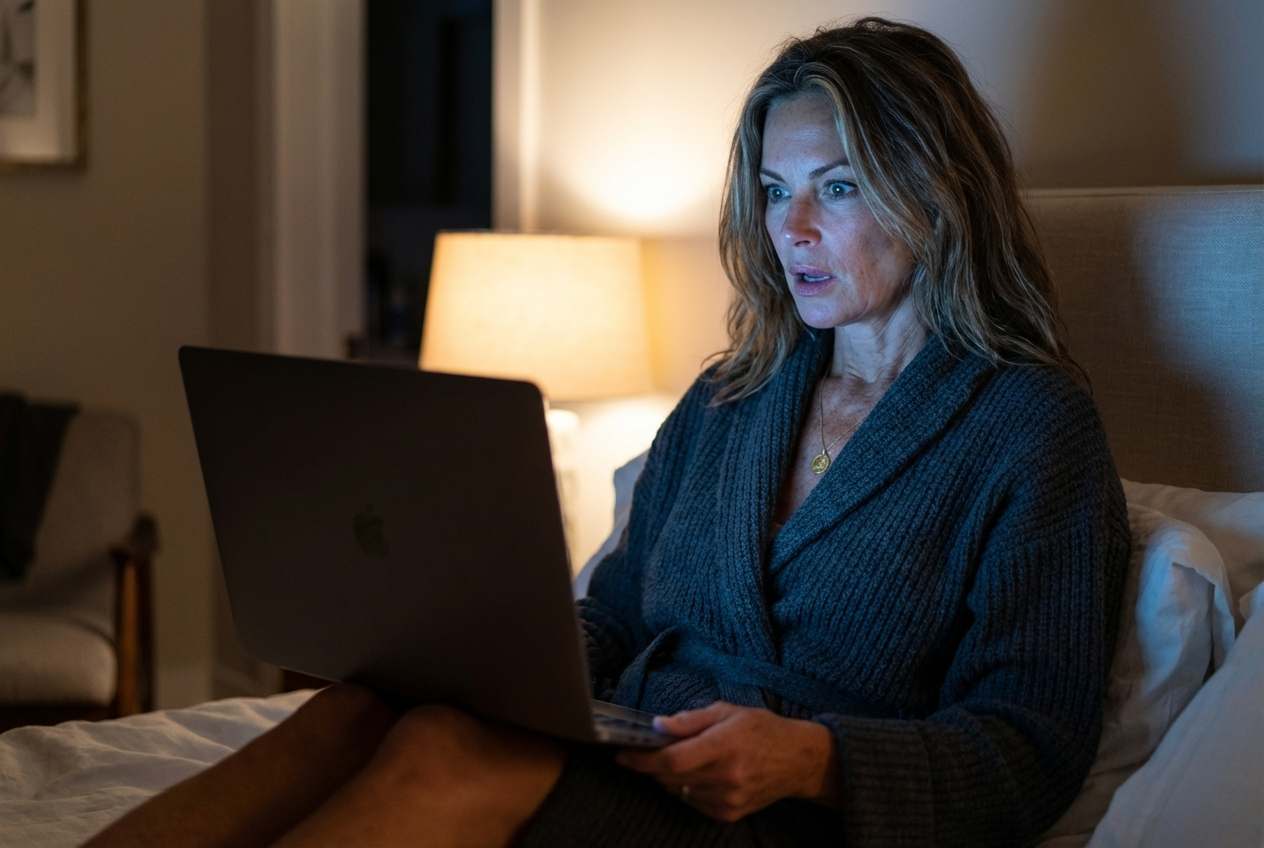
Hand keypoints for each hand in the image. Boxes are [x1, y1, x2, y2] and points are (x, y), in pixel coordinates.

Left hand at [615, 701, 838, 821]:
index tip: (623, 753)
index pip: (672, 760)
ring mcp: (727, 799)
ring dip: (668, 776)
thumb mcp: (727, 712)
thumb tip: (657, 725)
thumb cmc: (762, 730)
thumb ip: (689, 720)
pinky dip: (686, 787)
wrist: (798, 761)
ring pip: (678, 790)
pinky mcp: (729, 814)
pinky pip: (692, 801)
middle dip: (650, 765)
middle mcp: (725, 777)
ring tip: (680, 758)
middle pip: (670, 777)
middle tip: (641, 752)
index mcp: (724, 746)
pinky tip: (699, 773)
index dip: (642, 759)